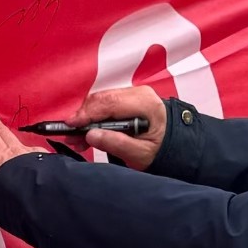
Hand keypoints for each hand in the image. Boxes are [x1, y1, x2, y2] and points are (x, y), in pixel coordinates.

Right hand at [53, 81, 173, 162]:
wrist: (177, 143)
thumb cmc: (161, 149)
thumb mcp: (140, 154)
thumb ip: (116, 143)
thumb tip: (90, 135)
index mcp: (144, 104)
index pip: (109, 103)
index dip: (87, 113)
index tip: (70, 125)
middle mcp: (138, 93)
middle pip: (102, 99)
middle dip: (83, 116)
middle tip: (71, 136)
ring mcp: (133, 94)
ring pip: (101, 100)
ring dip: (87, 117)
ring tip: (78, 138)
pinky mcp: (128, 99)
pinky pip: (105, 103)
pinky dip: (94, 116)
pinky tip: (89, 131)